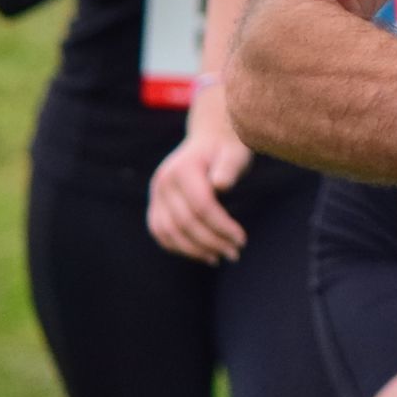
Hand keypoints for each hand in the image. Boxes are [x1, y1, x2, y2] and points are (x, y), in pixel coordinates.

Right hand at [146, 88, 251, 262]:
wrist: (210, 139)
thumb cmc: (228, 149)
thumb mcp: (235, 154)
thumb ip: (229, 168)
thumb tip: (220, 185)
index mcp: (183, 168)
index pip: (201, 206)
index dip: (222, 226)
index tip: (241, 239)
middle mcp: (163, 181)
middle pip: (185, 222)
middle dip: (212, 242)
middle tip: (235, 253)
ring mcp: (155, 193)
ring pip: (169, 232)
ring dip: (194, 250)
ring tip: (219, 257)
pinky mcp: (155, 204)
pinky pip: (161, 232)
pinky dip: (179, 247)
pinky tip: (202, 253)